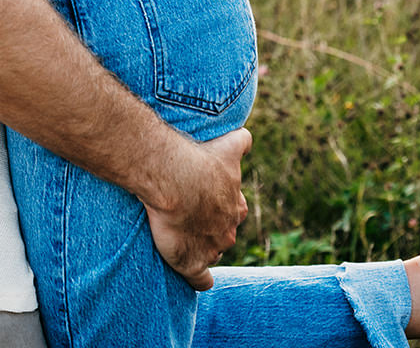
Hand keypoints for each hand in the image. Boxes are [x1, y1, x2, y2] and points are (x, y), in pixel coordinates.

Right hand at [145, 127, 250, 290]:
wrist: (172, 178)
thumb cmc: (198, 159)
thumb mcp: (227, 145)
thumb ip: (241, 143)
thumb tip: (246, 139)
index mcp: (237, 205)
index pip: (233, 209)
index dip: (218, 203)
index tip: (202, 194)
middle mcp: (229, 229)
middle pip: (223, 231)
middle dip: (211, 225)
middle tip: (189, 211)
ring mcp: (213, 249)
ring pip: (212, 252)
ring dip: (200, 245)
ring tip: (181, 233)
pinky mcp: (193, 264)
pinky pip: (201, 280)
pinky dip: (199, 279)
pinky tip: (194, 274)